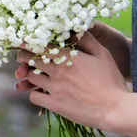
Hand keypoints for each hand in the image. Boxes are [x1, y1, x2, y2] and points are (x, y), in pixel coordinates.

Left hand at [13, 33, 130, 133]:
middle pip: (31, 60)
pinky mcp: (54, 105)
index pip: (41, 45)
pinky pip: (34, 97)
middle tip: (23, 57)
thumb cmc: (111, 80)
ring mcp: (54, 88)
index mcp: (68, 56)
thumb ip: (87, 40)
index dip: (30, 42)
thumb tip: (75, 28)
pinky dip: (34, 94)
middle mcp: (57, 71)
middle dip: (24, 57)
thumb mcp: (102, 54)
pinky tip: (40, 92)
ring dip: (29, 75)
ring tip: (31, 74)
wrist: (114, 108)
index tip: (23, 40)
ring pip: (31, 78)